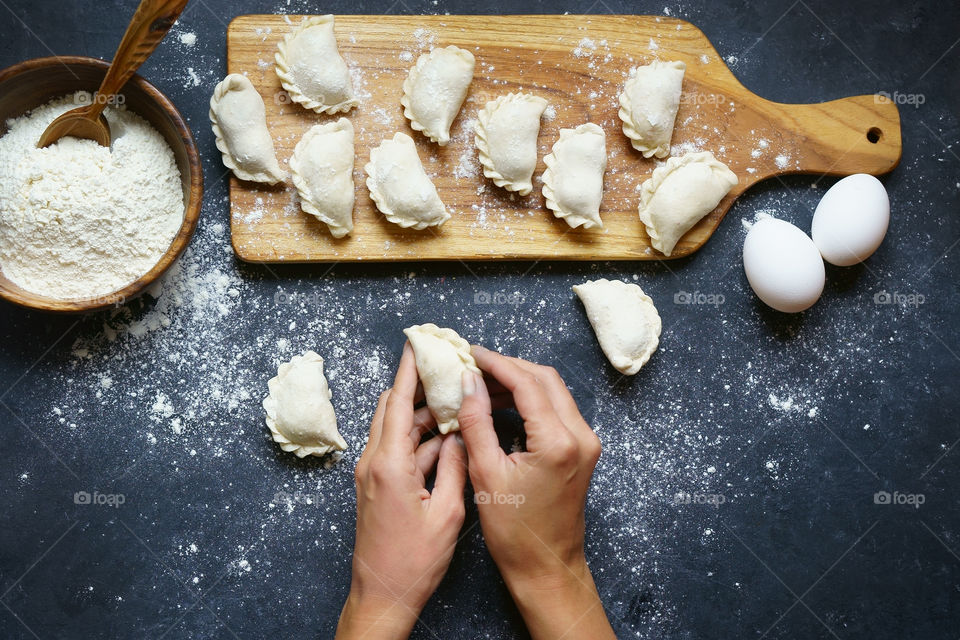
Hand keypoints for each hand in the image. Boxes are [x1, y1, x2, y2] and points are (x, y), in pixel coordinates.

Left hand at [336, 344, 467, 639]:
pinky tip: (445, 438)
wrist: (383, 594)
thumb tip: (460, 434)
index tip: (417, 343)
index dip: (409, 370)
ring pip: (396, 428)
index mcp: (389, 465)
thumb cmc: (414, 561)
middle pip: (393, 409)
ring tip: (454, 402)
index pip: (399, 403)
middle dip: (417, 386)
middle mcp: (374, 463)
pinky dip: (419, 438)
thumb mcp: (447, 512)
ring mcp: (372, 474)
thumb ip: (454, 466)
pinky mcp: (376, 486)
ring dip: (422, 414)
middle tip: (443, 368)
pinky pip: (397, 449)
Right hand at [457, 346, 614, 639]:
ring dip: (519, 382)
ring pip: (553, 391)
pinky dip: (531, 400)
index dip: (496, 364)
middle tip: (474, 365)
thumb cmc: (514, 531)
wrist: (547, 566)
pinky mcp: (583, 449)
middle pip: (545, 379)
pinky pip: (557, 409)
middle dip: (508, 367)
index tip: (470, 354)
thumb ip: (477, 422)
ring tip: (482, 383)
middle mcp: (580, 436)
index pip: (527, 384)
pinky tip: (502, 403)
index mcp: (558, 442)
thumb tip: (468, 383)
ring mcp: (586, 442)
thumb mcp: (485, 474)